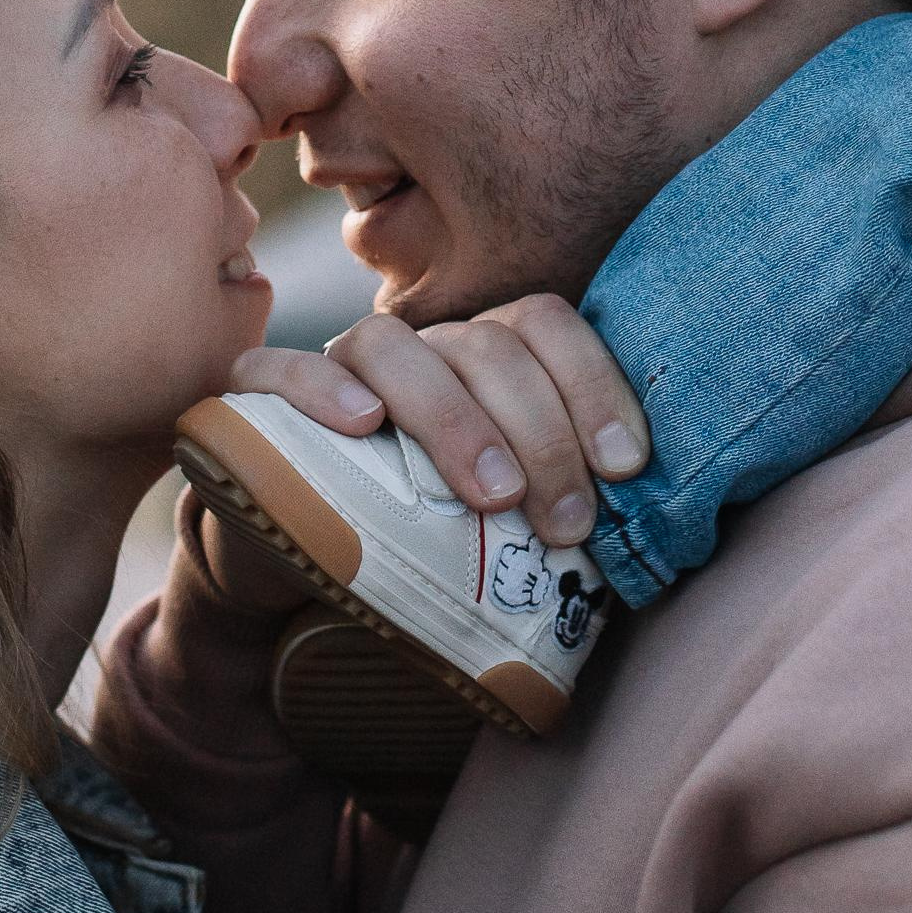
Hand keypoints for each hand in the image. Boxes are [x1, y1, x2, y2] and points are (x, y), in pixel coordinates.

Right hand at [228, 296, 648, 548]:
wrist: (298, 587)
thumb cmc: (423, 552)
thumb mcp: (503, 530)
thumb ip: (558, 509)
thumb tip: (655, 529)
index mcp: (480, 364)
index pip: (543, 325)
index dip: (593, 384)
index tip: (627, 467)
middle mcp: (417, 353)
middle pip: (485, 345)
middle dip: (541, 431)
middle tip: (568, 520)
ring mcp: (336, 372)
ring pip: (394, 345)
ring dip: (453, 417)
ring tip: (492, 494)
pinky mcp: (256, 405)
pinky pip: (278, 369)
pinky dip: (323, 386)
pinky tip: (363, 424)